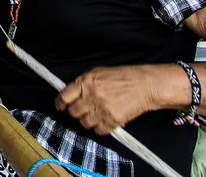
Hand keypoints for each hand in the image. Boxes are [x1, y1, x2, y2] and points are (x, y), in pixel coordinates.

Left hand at [55, 65, 177, 135]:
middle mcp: (91, 96)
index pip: (64, 97)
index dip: (61, 103)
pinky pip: (98, 131)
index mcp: (86, 82)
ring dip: (89, 120)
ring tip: (98, 114)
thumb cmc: (122, 77)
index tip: (61, 106)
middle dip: (77, 112)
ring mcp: (101, 109)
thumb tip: (69, 94)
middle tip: (84, 109)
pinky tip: (106, 119)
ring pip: (84, 123)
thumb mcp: (98, 73)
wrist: (144, 85)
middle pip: (73, 112)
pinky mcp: (112, 120)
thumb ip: (82, 83)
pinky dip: (101, 128)